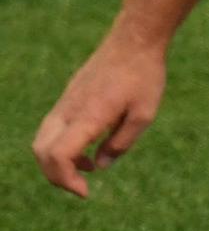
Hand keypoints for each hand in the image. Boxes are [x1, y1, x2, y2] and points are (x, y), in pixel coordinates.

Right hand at [32, 32, 167, 198]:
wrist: (135, 39)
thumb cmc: (144, 75)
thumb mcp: (144, 115)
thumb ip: (120, 144)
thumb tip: (99, 167)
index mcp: (88, 116)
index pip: (58, 156)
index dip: (66, 180)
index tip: (87, 191)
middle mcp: (69, 109)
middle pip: (42, 151)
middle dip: (56, 176)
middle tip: (82, 186)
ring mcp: (66, 101)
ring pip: (42, 139)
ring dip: (57, 161)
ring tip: (87, 168)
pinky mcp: (69, 95)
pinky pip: (53, 127)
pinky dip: (60, 145)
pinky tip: (89, 146)